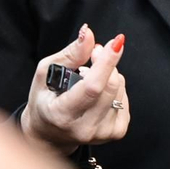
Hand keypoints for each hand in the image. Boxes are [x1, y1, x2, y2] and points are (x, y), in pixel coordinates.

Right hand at [20, 24, 129, 154]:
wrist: (50, 134)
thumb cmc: (45, 101)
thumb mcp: (46, 73)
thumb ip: (70, 54)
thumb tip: (88, 34)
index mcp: (63, 114)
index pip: (92, 87)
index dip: (106, 62)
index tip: (116, 42)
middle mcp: (84, 128)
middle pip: (110, 86)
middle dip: (107, 61)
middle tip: (94, 53)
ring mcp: (102, 133)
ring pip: (119, 89)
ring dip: (108, 75)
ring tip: (88, 79)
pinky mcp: (116, 132)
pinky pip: (125, 98)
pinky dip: (114, 88)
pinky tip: (98, 93)